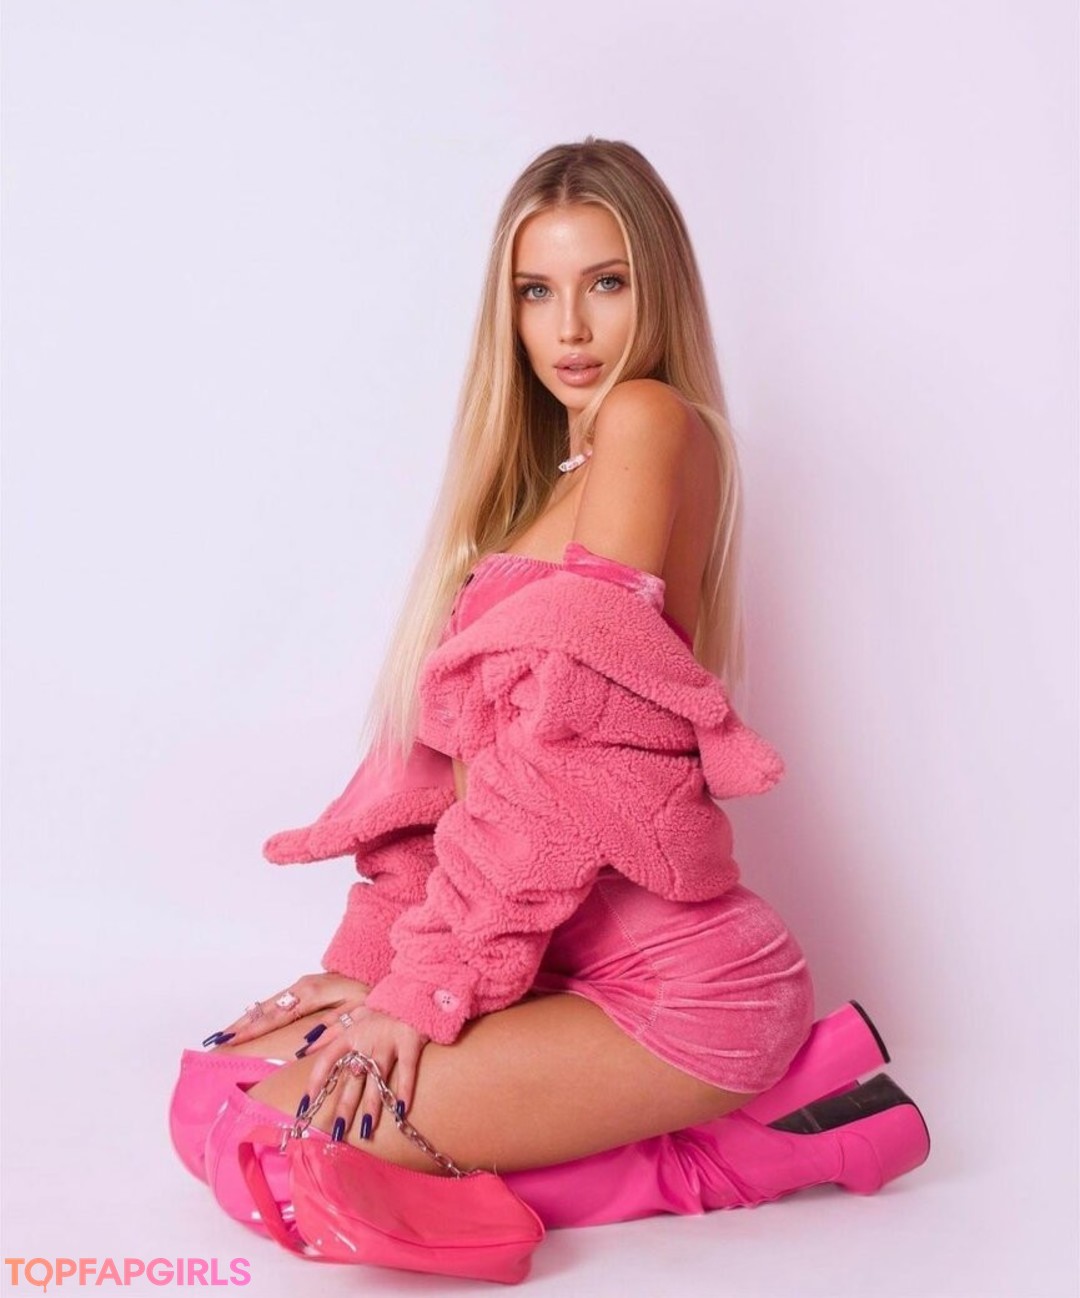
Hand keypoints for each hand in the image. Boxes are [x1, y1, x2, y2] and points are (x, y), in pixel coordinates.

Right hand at [203, 972, 371, 1051]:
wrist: (376, 966)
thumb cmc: (370, 992)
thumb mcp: (358, 1011)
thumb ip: (332, 1027)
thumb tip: (305, 1046)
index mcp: (312, 994)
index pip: (276, 1017)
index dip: (253, 1031)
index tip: (232, 1042)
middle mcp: (301, 987)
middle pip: (265, 1009)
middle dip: (241, 1025)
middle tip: (217, 1040)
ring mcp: (301, 985)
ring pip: (268, 1004)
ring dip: (247, 1020)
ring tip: (225, 1035)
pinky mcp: (304, 987)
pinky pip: (276, 1002)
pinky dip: (259, 1013)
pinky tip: (249, 1023)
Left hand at [302, 1004, 429, 1141]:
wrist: (413, 991)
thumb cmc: (381, 1007)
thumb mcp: (353, 1014)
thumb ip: (328, 1032)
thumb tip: (303, 1048)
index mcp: (350, 1033)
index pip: (327, 1059)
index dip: (316, 1081)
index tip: (306, 1104)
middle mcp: (366, 1039)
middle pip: (352, 1077)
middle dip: (344, 1105)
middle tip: (337, 1131)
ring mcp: (388, 1041)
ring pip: (377, 1078)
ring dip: (371, 1105)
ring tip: (365, 1130)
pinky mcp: (410, 1041)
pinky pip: (407, 1070)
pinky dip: (405, 1089)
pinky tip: (401, 1109)